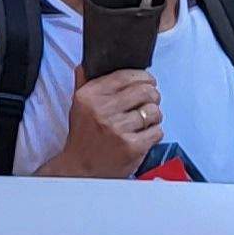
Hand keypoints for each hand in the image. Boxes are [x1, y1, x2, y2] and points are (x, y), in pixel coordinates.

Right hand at [48, 69, 164, 178]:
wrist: (81, 170)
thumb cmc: (82, 137)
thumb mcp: (77, 105)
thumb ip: (83, 82)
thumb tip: (87, 64)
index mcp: (90, 96)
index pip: (126, 76)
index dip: (143, 76)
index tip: (148, 81)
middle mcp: (103, 110)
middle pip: (145, 91)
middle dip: (153, 95)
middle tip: (151, 100)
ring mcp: (118, 129)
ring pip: (154, 111)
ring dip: (154, 115)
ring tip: (145, 120)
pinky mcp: (132, 147)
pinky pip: (157, 131)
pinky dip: (155, 132)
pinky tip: (144, 135)